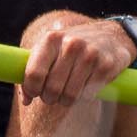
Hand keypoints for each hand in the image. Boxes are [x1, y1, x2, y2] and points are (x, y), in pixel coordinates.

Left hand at [20, 17, 134, 105]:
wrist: (110, 36)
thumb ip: (33, 72)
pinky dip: (84, 96)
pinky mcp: (106, 66)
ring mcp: (90, 55)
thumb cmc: (71, 48)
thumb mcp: (50, 51)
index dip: (31, 89)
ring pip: (70, 96)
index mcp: (52, 39)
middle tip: (53, 95)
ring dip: (65, 100)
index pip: (34, 74)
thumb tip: (25, 100)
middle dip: (49, 98)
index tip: (34, 93)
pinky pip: (88, 95)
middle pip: (52, 89)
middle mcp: (71, 44)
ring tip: (67, 93)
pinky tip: (85, 86)